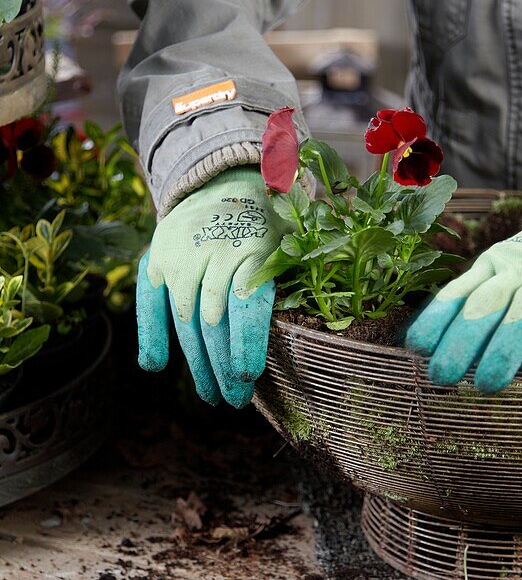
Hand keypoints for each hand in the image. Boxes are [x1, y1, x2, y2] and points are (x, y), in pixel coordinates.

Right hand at [136, 167, 283, 406]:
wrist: (222, 179)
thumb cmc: (267, 222)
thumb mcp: (290, 238)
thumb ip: (291, 276)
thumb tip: (313, 322)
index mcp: (253, 247)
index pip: (247, 303)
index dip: (246, 341)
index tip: (247, 374)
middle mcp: (213, 251)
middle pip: (216, 321)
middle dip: (224, 366)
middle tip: (234, 400)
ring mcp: (181, 255)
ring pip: (186, 318)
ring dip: (197, 362)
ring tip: (210, 395)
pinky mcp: (157, 257)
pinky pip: (149, 302)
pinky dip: (151, 334)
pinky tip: (154, 365)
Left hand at [406, 203, 521, 391]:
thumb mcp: (505, 280)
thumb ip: (476, 310)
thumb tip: (430, 354)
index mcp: (492, 266)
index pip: (459, 292)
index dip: (437, 318)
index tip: (417, 348)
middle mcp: (520, 268)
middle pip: (487, 301)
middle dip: (462, 340)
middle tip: (443, 376)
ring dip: (505, 346)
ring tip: (488, 385)